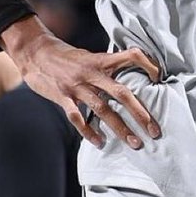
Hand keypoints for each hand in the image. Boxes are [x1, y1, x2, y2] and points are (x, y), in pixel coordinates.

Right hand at [2, 20, 161, 148]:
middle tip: (154, 130)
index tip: (159, 78)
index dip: (148, 64)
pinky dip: (89, 132)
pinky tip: (100, 143)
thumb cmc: (67, 57)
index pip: (131, 55)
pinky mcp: (63, 97)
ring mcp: (77, 86)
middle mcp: (92, 72)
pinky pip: (77, 118)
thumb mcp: (90, 56)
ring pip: (103, 110)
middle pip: (122, 93)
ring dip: (121, 128)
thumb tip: (129, 80)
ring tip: (135, 143)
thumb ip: (107, 68)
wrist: (36, 53)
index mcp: (102, 60)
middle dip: (140, 113)